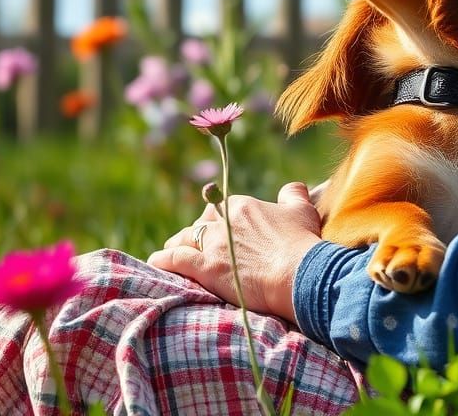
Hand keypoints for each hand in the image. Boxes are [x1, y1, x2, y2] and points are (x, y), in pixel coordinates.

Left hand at [147, 181, 322, 322]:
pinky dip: (163, 260)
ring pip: (185, 238)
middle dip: (196, 230)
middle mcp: (224, 221)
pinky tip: (155, 262)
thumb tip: (293, 187)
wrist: (297, 272)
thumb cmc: (301, 241)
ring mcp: (213, 244)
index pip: (222, 206)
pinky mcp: (205, 267)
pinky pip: (175, 259)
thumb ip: (293, 193)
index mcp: (243, 205)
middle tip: (194, 240)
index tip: (219, 227)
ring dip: (176, 243)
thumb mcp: (302, 210)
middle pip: (201, 223)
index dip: (218, 217)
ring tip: (170, 249)